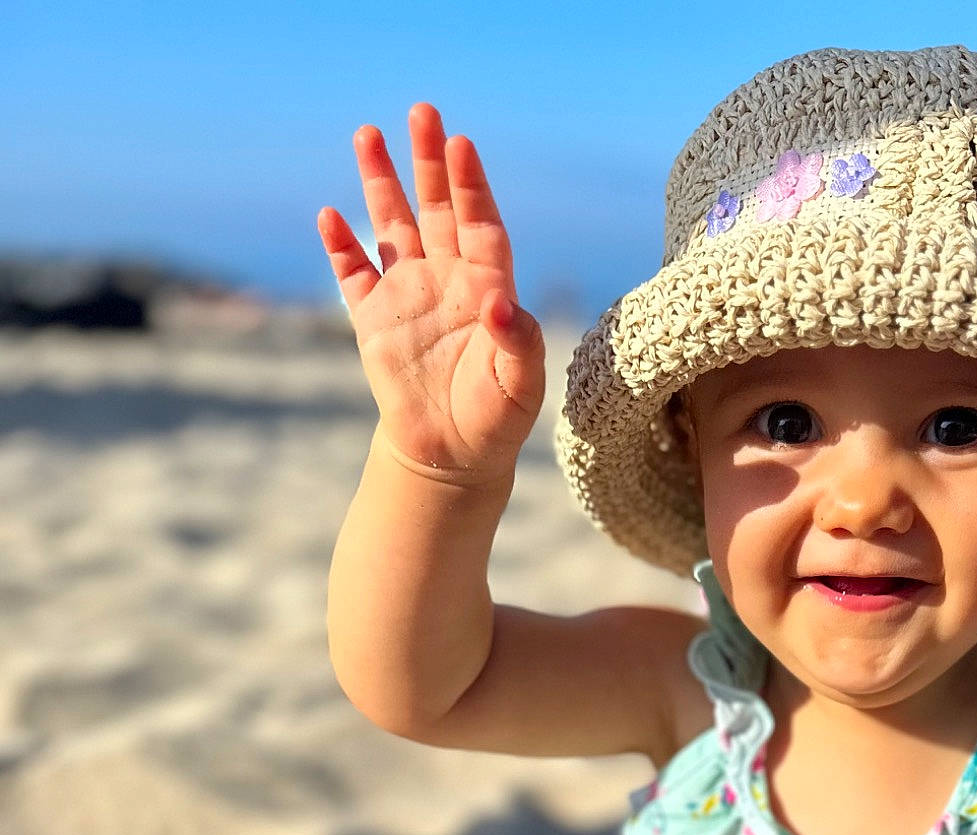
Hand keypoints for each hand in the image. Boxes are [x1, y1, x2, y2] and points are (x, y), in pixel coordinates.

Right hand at [316, 103, 545, 485]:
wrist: (453, 454)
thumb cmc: (496, 420)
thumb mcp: (519, 386)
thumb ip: (517, 342)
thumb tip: (499, 301)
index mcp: (487, 286)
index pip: (480, 223)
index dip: (471, 186)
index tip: (461, 145)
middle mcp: (447, 279)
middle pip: (438, 208)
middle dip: (429, 161)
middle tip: (422, 112)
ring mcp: (408, 295)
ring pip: (393, 226)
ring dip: (381, 184)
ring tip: (367, 134)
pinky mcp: (374, 320)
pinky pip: (354, 275)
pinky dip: (342, 248)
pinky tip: (329, 216)